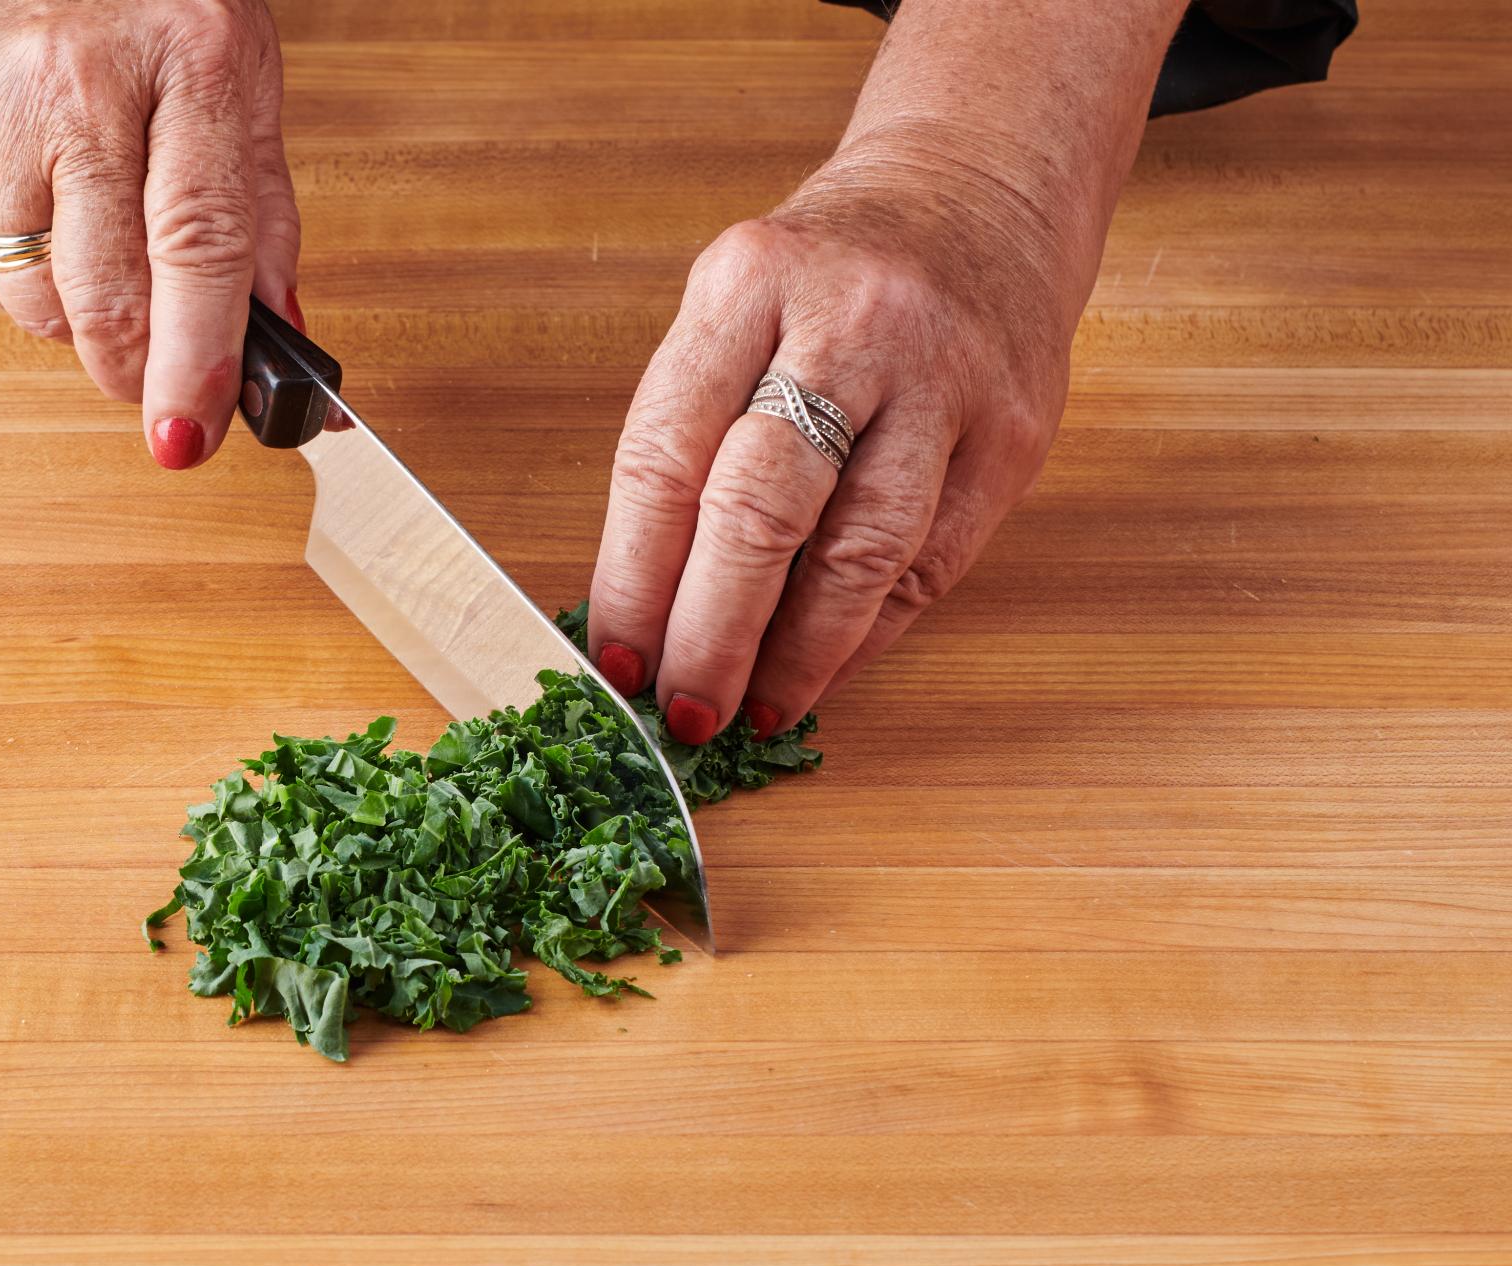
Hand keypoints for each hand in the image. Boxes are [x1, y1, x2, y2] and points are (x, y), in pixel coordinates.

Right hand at [0, 0, 298, 467]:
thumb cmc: (133, 11)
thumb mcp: (232, 78)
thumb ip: (263, 211)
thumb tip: (281, 337)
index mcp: (192, 63)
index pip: (201, 244)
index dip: (200, 357)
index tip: (193, 432)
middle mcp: (85, 87)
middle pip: (110, 294)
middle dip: (138, 371)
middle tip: (156, 387)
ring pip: (41, 304)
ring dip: (80, 319)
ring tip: (94, 244)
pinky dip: (19, 279)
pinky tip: (36, 209)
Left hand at [586, 137, 1082, 742]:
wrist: (981, 187)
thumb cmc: (828, 273)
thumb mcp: (736, 304)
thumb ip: (693, 432)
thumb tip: (646, 604)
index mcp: (748, 283)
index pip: (667, 453)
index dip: (634, 575)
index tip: (618, 660)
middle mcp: (850, 323)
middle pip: (761, 508)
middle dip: (712, 632)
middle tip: (686, 710)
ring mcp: (944, 378)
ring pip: (861, 550)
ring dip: (798, 654)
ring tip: (755, 710)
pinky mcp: (1014, 431)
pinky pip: (931, 563)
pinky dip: (868, 634)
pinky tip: (825, 671)